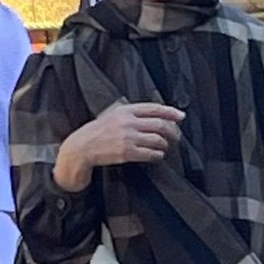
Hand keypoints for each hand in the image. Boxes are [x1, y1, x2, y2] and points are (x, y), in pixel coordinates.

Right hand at [55, 101, 185, 189]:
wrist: (83, 146)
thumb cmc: (99, 130)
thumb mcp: (114, 114)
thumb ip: (132, 112)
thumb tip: (155, 114)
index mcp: (126, 110)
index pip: (154, 108)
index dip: (170, 112)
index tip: (180, 116)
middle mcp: (129, 122)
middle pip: (160, 124)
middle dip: (172, 131)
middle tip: (176, 136)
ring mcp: (128, 138)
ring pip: (157, 140)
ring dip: (164, 144)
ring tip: (164, 146)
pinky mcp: (127, 152)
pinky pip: (150, 153)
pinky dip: (157, 155)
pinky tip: (157, 155)